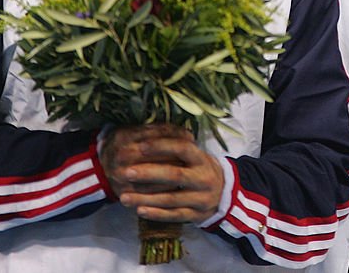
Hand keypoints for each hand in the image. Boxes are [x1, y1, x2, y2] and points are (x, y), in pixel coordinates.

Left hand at [99, 123, 224, 222]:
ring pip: (171, 199)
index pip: (183, 149)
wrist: (224, 193)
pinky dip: (156, 214)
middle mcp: (203, 178)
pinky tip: (139, 211)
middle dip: (149, 174)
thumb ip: (177, 146)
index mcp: (202, 159)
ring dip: (146, 198)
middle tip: (126, 172)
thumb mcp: (195, 156)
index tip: (141, 146)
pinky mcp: (196, 215)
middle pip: (175, 175)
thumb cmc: (199, 169)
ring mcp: (201, 198)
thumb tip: (147, 133)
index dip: (162, 146)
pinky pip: (174, 216)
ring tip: (124, 197)